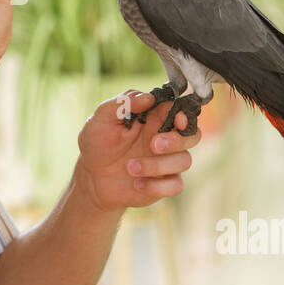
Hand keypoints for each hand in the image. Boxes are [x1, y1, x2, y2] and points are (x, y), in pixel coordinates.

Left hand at [74, 90, 201, 212]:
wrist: (91, 177)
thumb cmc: (98, 142)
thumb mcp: (102, 118)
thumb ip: (123, 103)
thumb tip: (148, 98)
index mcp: (154, 118)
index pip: (180, 111)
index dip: (184, 114)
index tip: (177, 119)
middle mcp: (165, 138)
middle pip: (192, 136)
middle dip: (177, 140)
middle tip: (153, 145)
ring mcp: (166, 162)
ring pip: (184, 161)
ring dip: (158, 165)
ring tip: (130, 167)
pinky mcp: (163, 183)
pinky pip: (176, 185)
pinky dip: (157, 186)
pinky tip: (137, 184)